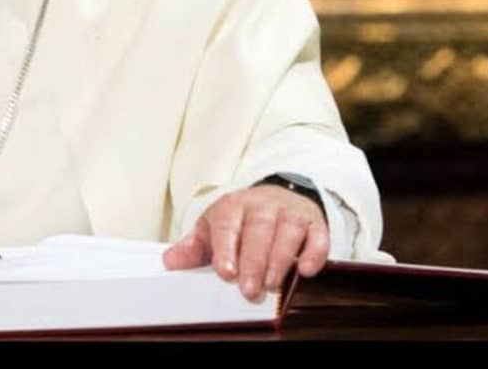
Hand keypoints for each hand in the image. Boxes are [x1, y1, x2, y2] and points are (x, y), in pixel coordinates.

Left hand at [162, 185, 328, 300]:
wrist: (276, 198)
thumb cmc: (240, 220)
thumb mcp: (213, 228)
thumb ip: (194, 247)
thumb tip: (170, 261)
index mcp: (232, 205)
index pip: (226, 224)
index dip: (225, 248)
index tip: (225, 272)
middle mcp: (262, 205)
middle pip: (258, 230)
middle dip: (254, 261)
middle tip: (249, 290)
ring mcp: (289, 212)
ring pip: (287, 232)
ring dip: (279, 260)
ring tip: (271, 284)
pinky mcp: (313, 222)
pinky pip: (317, 236)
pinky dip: (314, 253)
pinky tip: (305, 270)